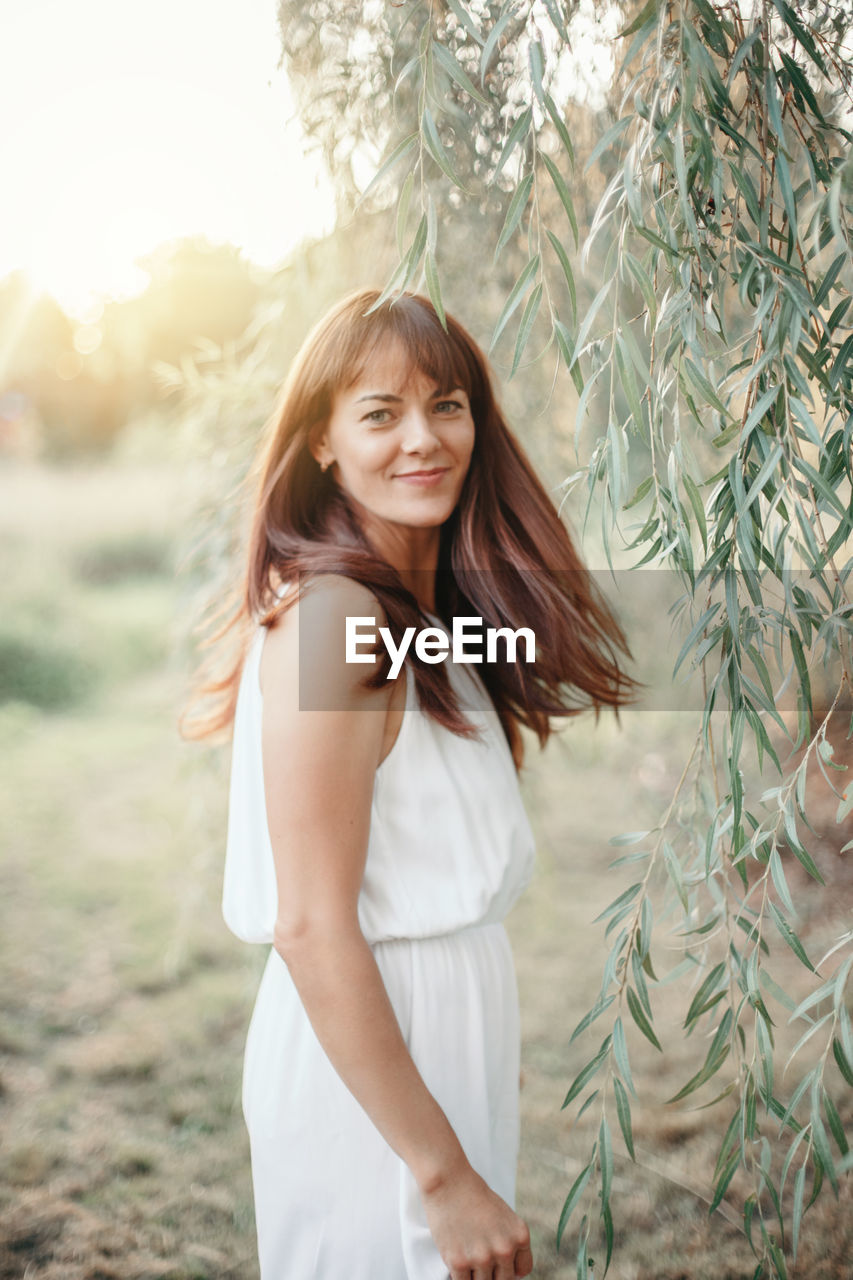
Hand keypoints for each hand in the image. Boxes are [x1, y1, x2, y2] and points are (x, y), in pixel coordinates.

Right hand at [421, 1162, 532, 1279]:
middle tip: (479, 1257)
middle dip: (492, 1273)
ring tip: (467, 1254)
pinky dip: (459, 1276)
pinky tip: (457, 1261)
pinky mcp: (459, 1262)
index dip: (510, 1269)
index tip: (498, 1264)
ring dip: (474, 1274)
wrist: (448, 1181)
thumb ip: (509, 1240)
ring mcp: (482, 1258)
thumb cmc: (473, 1194)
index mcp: (520, 1236)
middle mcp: (504, 1249)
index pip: (522, 1270)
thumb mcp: (503, 1214)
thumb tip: (510, 1271)